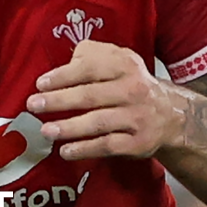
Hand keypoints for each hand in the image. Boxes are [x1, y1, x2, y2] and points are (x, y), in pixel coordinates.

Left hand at [27, 40, 185, 159]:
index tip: (41, 83)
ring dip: (69, 127)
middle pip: (91, 95)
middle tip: (34, 105)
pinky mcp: (137, 142)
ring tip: (46, 130)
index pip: (91, 68)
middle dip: (59, 100)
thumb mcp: (122, 60)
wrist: (172, 115)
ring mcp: (136, 117)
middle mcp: (133, 90)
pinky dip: (85, 149)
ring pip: (98, 122)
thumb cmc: (134, 84)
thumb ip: (94, 55)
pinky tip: (65, 151)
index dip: (64, 75)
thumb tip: (67, 63)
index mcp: (126, 66)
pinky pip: (107, 146)